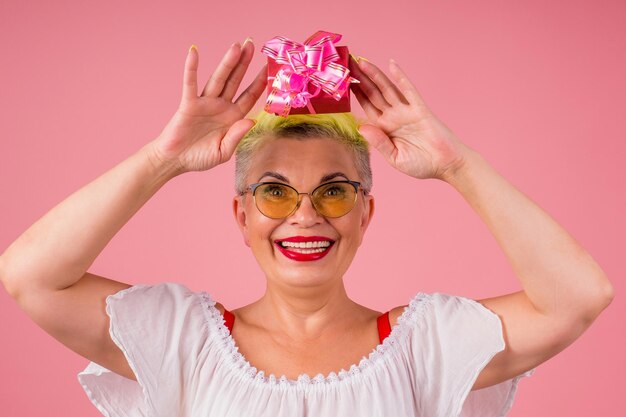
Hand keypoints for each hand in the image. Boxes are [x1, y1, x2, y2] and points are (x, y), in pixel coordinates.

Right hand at [148, 41, 266, 173]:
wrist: (175, 161)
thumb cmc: (199, 157)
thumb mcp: (223, 152)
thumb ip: (237, 137)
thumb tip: (251, 121)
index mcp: (232, 117)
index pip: (250, 96)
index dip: (260, 82)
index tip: (271, 68)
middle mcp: (221, 106)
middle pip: (236, 80)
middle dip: (244, 63)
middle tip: (252, 43)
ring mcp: (205, 103)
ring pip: (219, 79)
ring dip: (227, 62)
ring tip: (237, 46)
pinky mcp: (189, 104)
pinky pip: (190, 83)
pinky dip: (191, 68)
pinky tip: (194, 52)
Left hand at [349, 56, 472, 180]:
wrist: (446, 165)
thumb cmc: (421, 164)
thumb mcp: (395, 158)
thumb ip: (379, 143)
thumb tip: (362, 127)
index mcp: (385, 128)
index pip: (366, 107)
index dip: (355, 95)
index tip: (341, 82)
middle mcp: (393, 116)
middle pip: (373, 94)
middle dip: (360, 79)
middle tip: (346, 63)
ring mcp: (406, 111)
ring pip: (387, 89)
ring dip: (374, 75)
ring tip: (361, 62)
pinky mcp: (420, 109)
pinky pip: (409, 90)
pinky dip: (401, 77)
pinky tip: (391, 65)